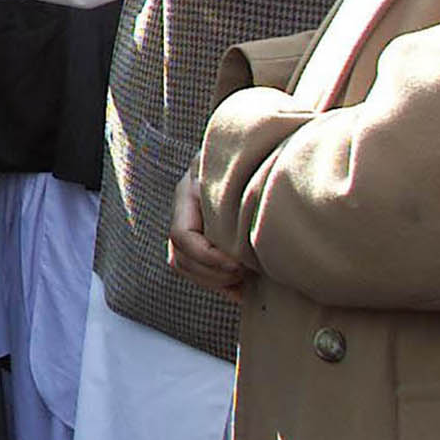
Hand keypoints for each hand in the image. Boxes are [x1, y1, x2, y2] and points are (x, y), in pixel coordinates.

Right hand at [167, 169, 243, 299]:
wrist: (260, 154)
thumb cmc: (253, 159)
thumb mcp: (243, 170)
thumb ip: (242, 189)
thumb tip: (250, 221)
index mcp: (188, 192)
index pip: (181, 235)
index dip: (206, 257)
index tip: (239, 266)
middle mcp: (184, 211)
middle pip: (180, 257)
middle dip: (212, 274)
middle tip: (245, 274)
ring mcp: (191, 226)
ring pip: (186, 267)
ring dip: (215, 281)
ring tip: (245, 279)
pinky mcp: (204, 241)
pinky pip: (199, 272)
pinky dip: (221, 284)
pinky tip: (245, 286)